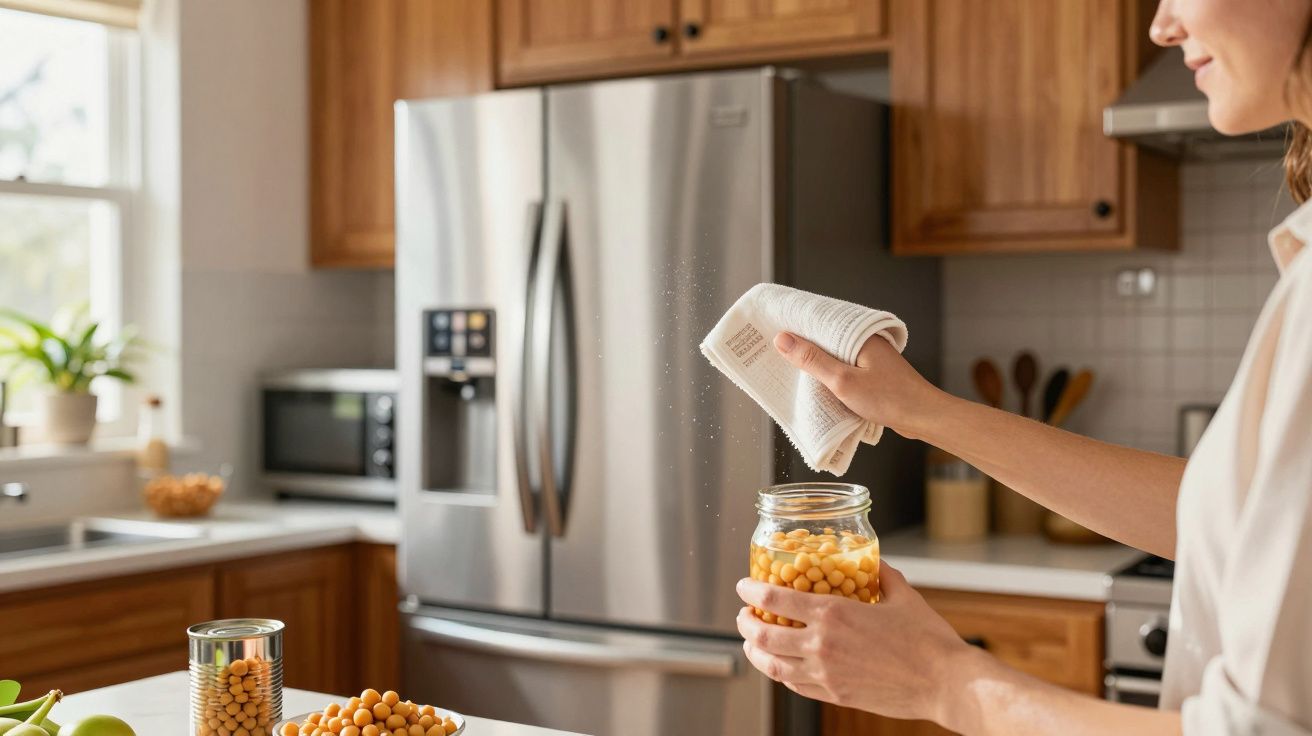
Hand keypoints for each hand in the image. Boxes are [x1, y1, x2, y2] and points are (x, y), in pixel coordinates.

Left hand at [736, 562, 973, 724]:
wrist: (945, 683)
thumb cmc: (928, 640)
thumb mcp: (902, 595)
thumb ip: (881, 575)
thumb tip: (872, 562)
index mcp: (833, 614)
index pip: (775, 598)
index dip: (751, 590)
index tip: (743, 586)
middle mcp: (822, 645)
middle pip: (763, 634)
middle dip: (745, 623)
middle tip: (744, 616)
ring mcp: (826, 674)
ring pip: (773, 665)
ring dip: (755, 651)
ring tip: (751, 643)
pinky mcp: (835, 696)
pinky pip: (795, 685)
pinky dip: (781, 673)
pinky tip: (781, 666)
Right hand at [773, 332, 941, 438]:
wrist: (924, 417)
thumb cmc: (889, 399)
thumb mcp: (843, 381)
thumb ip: (812, 360)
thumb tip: (782, 339)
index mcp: (858, 334)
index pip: (820, 320)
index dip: (795, 323)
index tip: (770, 325)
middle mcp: (864, 341)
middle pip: (825, 337)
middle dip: (800, 342)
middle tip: (771, 347)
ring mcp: (869, 357)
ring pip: (833, 353)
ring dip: (814, 360)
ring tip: (786, 364)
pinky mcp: (872, 373)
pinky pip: (843, 367)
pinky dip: (828, 373)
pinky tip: (814, 382)